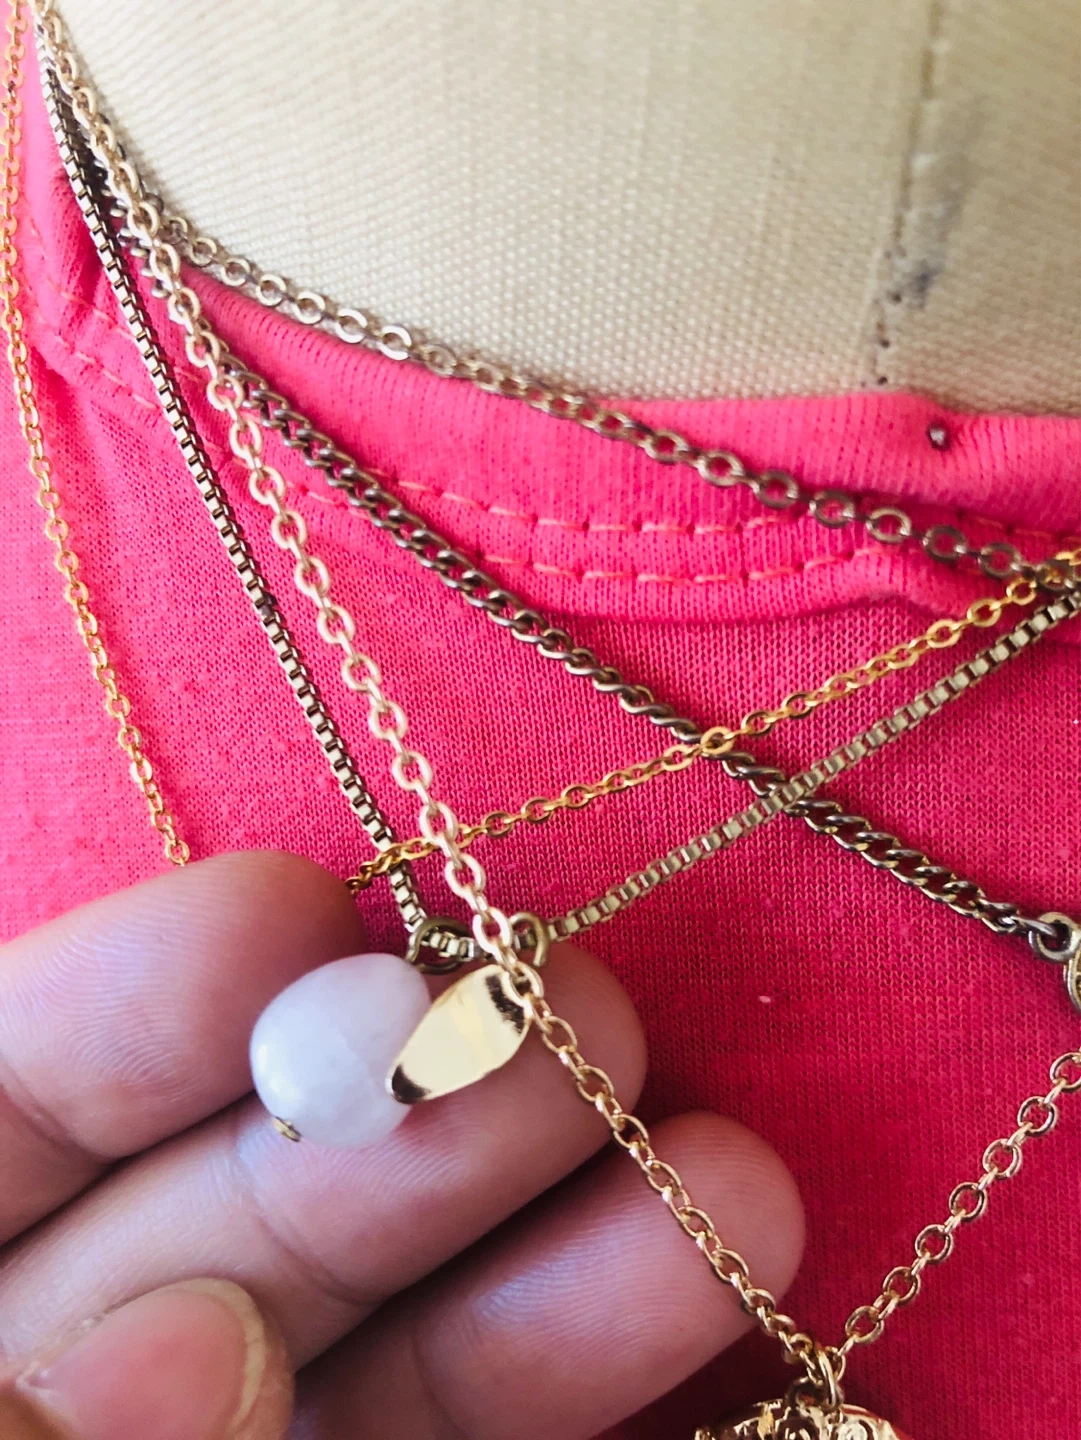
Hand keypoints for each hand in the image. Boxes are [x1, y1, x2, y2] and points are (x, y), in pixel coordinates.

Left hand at [0, 852, 802, 1438]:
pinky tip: (699, 1287)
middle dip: (403, 1102)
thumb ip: (16, 1435)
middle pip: (234, 1206)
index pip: (10, 1102)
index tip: (286, 923)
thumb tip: (198, 1348)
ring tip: (709, 1157)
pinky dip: (582, 1376)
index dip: (126, 1008)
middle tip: (560, 1014)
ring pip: (382, 1331)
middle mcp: (84, 1362)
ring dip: (548, 1231)